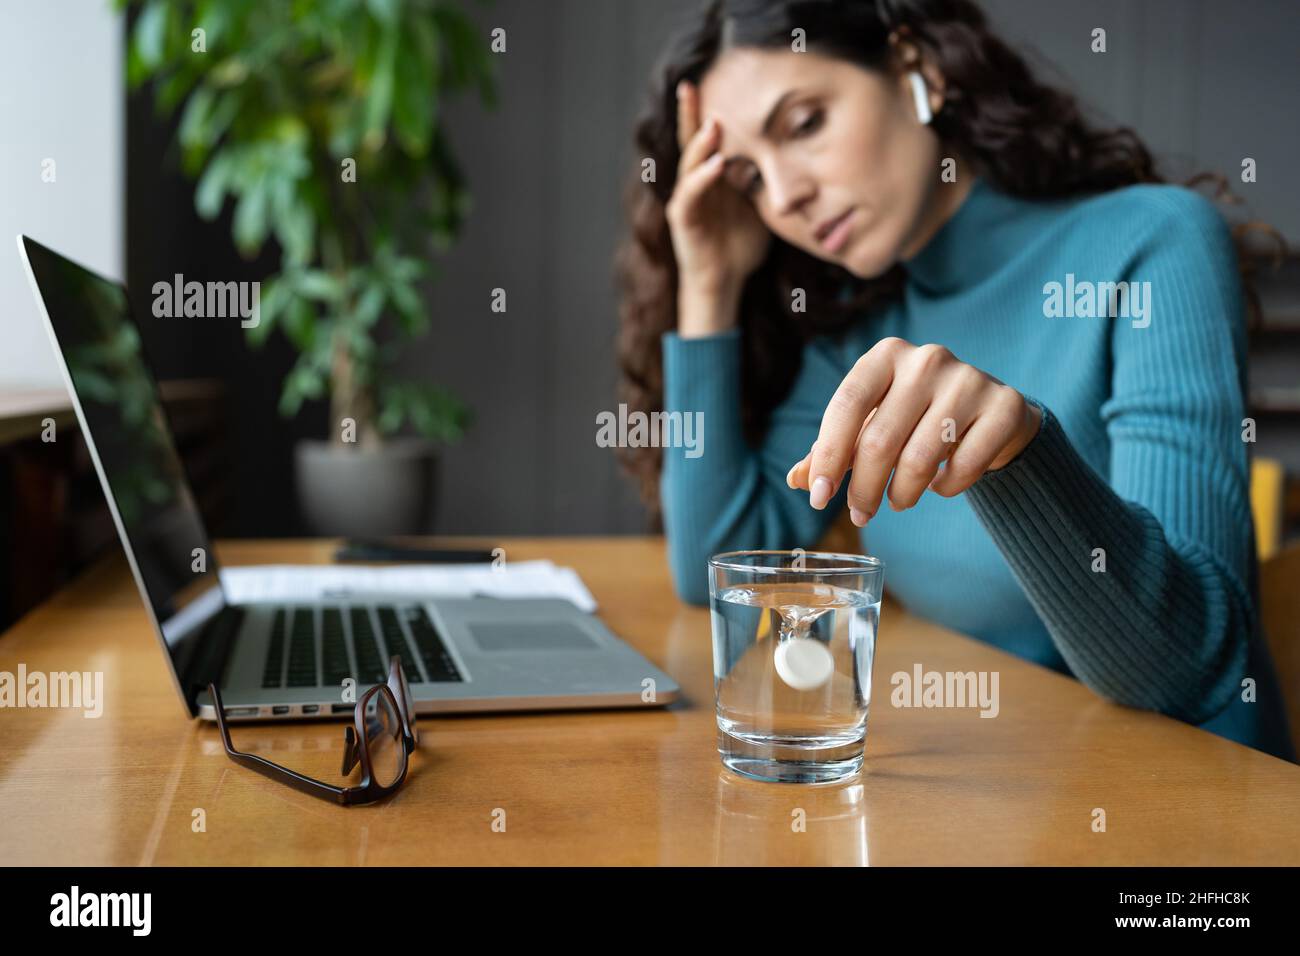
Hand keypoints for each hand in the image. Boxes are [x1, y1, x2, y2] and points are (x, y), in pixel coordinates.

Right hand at [665, 81, 769, 307]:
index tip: (714, 81)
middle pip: (690, 141)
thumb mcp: (759, 203)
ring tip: (713, 123)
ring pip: (689, 164)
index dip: (708, 111)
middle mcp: (694, 182)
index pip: (708, 137)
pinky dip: (703, 178)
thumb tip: (795, 153)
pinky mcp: (683, 220)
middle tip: (691, 85)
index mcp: (711, 175)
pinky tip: (717, 165)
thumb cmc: (742, 244)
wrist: (725, 281)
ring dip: (701, 143)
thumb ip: (764, 178)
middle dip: (690, 113)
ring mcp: (686, 200)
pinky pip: (690, 194)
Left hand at [785, 338, 1042, 524]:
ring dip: (903, 494)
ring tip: (899, 500)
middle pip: (880, 440)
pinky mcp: (1004, 406)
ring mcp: (969, 380)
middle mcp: (927, 359)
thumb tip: (798, 480)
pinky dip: (946, 488)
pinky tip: (940, 484)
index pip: (846, 406)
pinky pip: (964, 466)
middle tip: (860, 516)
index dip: (828, 456)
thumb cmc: (916, 418)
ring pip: (920, 459)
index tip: (818, 497)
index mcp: (885, 355)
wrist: (990, 413)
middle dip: (863, 489)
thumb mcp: (872, 425)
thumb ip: (834, 450)